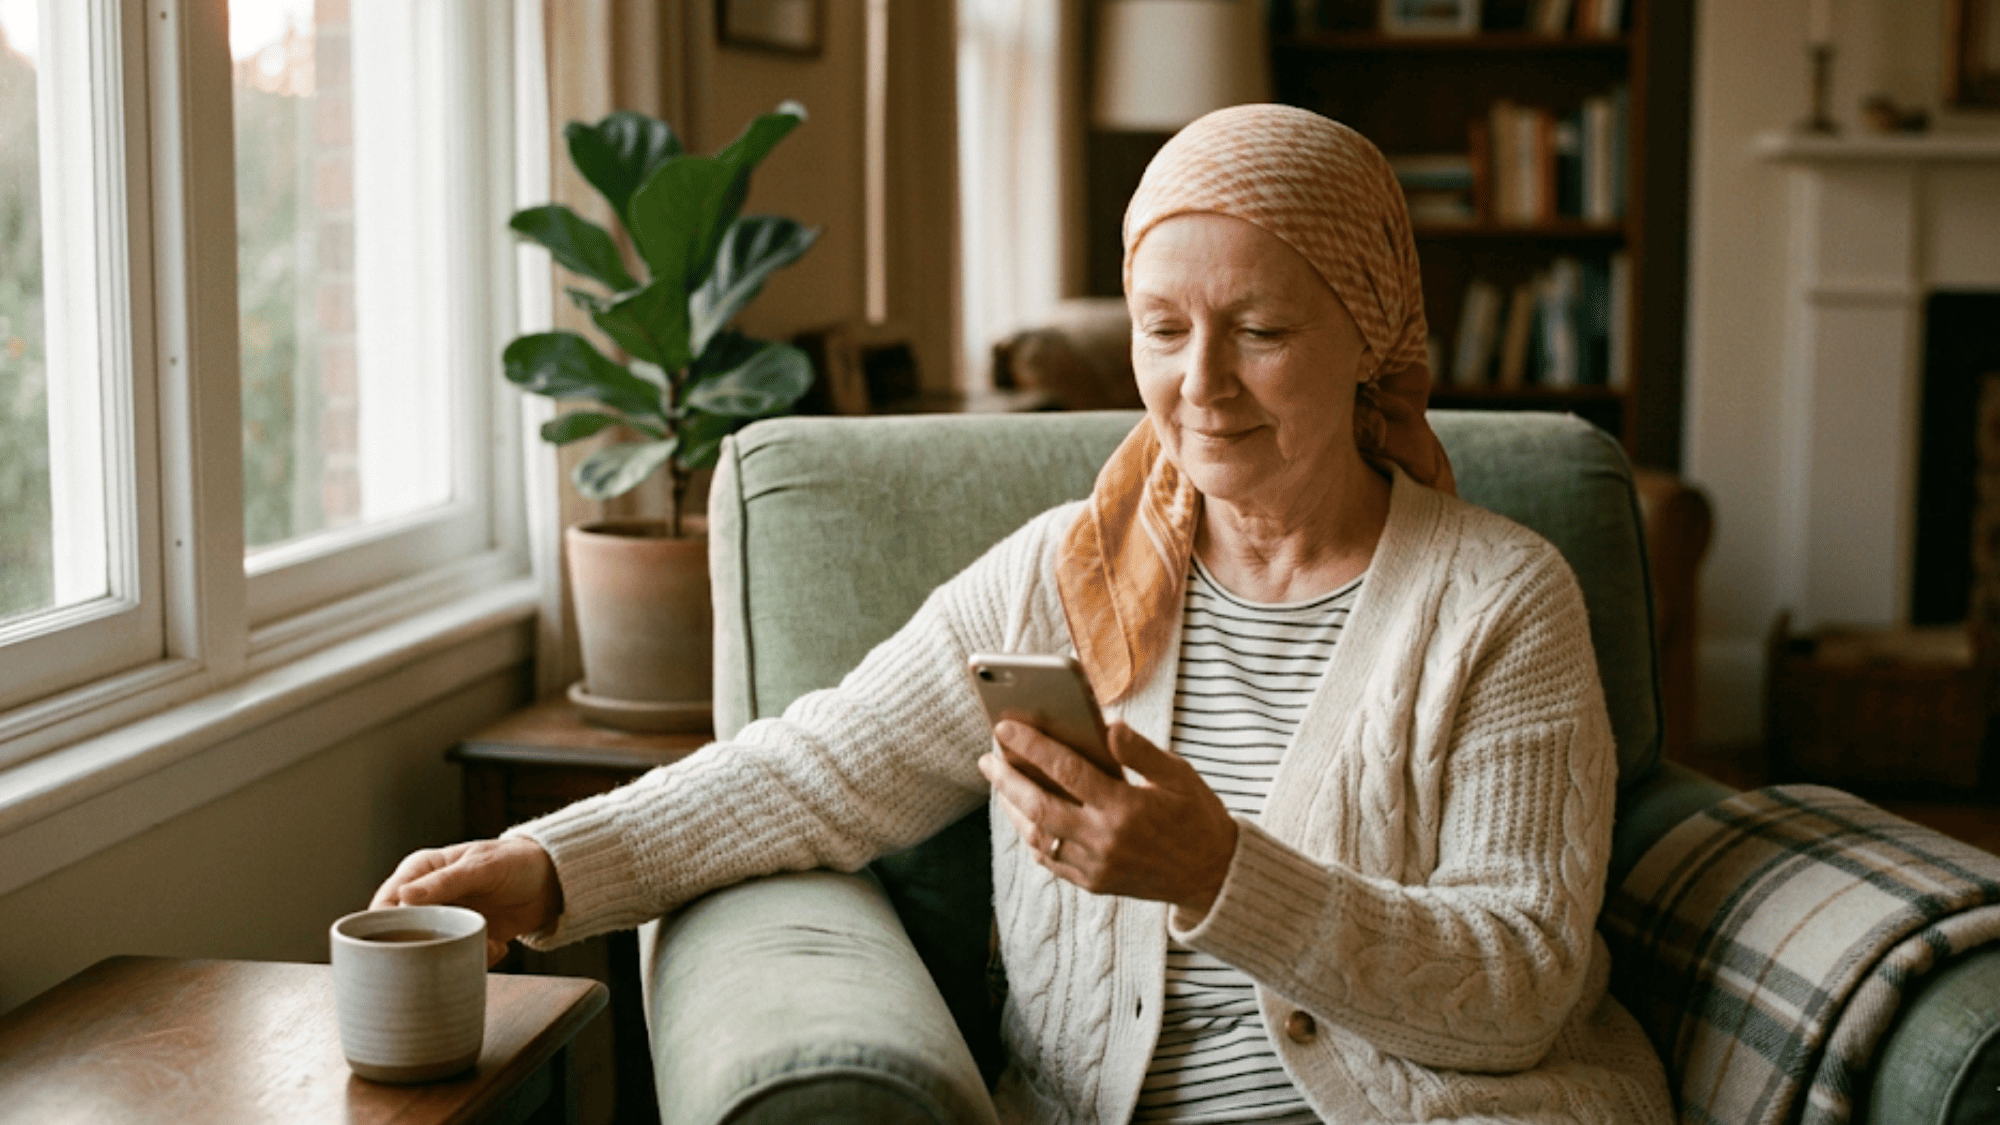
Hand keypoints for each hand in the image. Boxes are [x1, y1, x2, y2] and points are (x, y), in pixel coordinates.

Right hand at [371, 837, 563, 965]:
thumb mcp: (482, 867)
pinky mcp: (460, 940)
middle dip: (423, 947)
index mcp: (418, 872)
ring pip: (425, 952)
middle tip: (452, 947)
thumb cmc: (514, 862)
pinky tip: (497, 947)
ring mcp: (441, 922)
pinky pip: (452, 961)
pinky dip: (474, 960)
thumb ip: (445, 882)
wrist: (549, 882)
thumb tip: (403, 896)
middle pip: (398, 934)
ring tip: (486, 943)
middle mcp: (423, 899)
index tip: (411, 939)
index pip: (384, 904)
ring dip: (452, 955)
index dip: (388, 927)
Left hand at [979, 720, 1237, 914]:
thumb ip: (1141, 751)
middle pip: (1040, 807)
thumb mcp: (1179, 776)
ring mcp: (1097, 866)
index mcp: (1127, 808)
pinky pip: (1051, 860)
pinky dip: (1033, 836)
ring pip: (1038, 837)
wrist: (1213, 876)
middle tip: (986, 758)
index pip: (1068, 771)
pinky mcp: (1094, 884)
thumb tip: (1107, 726)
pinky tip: (1024, 816)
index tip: (1004, 727)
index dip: (1032, 746)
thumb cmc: (1196, 816)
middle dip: (1007, 779)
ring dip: (1013, 809)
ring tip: (999, 782)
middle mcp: (1106, 840)